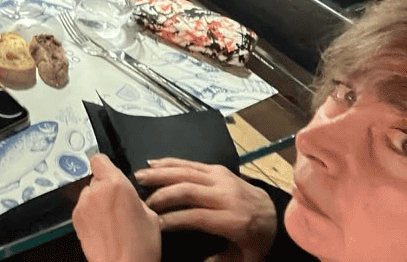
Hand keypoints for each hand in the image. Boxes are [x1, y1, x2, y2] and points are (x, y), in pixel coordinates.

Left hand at [74, 154, 161, 261]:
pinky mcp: (75, 219)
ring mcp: (83, 205)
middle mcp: (96, 191)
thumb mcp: (150, 215)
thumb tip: (128, 196)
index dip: (105, 165)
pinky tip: (103, 229)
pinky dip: (90, 215)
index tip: (109, 171)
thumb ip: (134, 197)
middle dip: (105, 188)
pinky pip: (83, 209)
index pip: (99, 159)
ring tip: (111, 221)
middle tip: (117, 206)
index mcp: (116, 184)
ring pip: (88, 195)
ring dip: (96, 202)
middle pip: (96, 179)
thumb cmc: (139, 247)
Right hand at [136, 158, 276, 261]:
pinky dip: (169, 162)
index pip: (197, 217)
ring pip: (186, 172)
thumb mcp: (245, 258)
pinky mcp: (218, 169)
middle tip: (142, 201)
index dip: (173, 219)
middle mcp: (227, 195)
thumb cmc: (255, 239)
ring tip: (139, 177)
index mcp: (234, 220)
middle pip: (188, 190)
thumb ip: (222, 260)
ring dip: (160, 174)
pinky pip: (190, 163)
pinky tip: (152, 163)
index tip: (155, 224)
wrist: (275, 214)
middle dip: (162, 195)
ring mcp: (222, 178)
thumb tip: (201, 261)